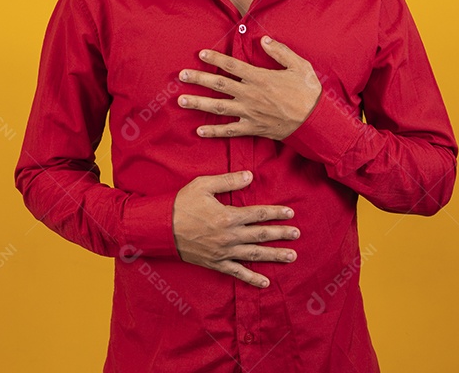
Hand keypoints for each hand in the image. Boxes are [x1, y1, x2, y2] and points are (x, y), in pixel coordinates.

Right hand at [172, 170, 299, 287]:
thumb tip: (250, 176)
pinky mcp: (215, 263)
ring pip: (254, 255)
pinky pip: (237, 273)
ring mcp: (223, 252)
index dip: (276, 213)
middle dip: (281, 234)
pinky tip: (265, 283)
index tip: (290, 213)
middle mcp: (229, 236)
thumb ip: (228, 181)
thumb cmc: (181, 204)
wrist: (160, 228)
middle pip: (261, 235)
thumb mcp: (203, 185)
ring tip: (291, 256)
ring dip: (274, 256)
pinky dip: (251, 278)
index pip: (258, 214)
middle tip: (297, 234)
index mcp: (228, 216)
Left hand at [177, 36, 321, 140]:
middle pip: (218, 85)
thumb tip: (263, 40)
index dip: (215, 58)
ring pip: (218, 107)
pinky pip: (230, 130)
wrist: (316, 122)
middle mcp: (250, 94)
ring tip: (181, 101)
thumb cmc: (308, 92)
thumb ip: (280, 52)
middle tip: (180, 76)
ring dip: (198, 104)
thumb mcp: (299, 65)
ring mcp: (249, 112)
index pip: (232, 65)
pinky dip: (214, 132)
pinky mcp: (252, 128)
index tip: (201, 53)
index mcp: (260, 77)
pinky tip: (200, 131)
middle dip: (198, 79)